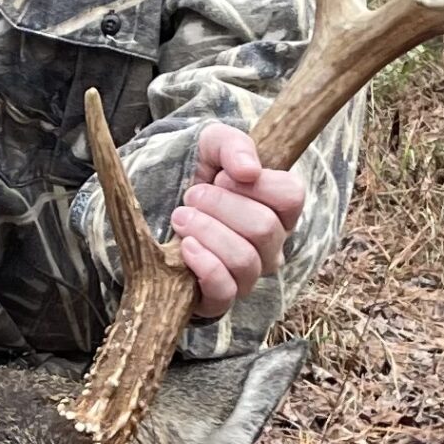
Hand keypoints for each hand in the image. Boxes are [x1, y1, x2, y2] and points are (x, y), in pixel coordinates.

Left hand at [168, 123, 304, 321]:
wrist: (152, 206)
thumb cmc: (191, 175)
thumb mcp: (209, 146)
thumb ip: (233, 145)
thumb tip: (249, 170)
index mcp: (277, 208)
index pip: (291, 196)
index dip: (256, 184)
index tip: (222, 176)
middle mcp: (271, 245)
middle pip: (264, 228)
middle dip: (219, 206)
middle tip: (191, 196)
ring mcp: (248, 275)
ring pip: (245, 260)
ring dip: (206, 232)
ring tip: (180, 217)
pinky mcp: (220, 298)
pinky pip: (225, 291)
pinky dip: (204, 265)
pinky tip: (185, 247)